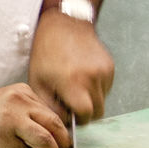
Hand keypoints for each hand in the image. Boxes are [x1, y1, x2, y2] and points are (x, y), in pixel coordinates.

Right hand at [0, 84, 69, 147]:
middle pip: (56, 127)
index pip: (54, 115)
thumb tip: (56, 140)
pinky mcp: (0, 136)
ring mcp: (10, 118)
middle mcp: (20, 101)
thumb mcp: (10, 105)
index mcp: (24, 92)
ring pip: (46, 141)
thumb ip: (30, 115)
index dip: (63, 136)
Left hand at [28, 9, 113, 123]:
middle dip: (85, 112)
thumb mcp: (38, 80)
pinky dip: (95, 87)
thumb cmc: (46, 52)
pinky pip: (105, 88)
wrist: (65, 24)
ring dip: (90, 99)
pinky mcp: (110, 67)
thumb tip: (63, 123)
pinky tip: (82, 75)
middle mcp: (92, 78)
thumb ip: (50, 105)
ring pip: (102, 100)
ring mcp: (104, 72)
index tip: (67, 111)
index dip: (76, 118)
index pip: (85, 116)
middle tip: (70, 100)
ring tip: (74, 84)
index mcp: (72, 83)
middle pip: (97, 112)